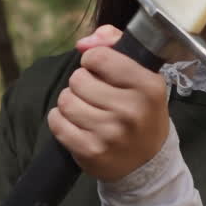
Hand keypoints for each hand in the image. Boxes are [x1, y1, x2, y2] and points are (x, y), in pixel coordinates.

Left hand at [48, 24, 168, 181]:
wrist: (147, 163)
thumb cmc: (141, 110)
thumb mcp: (141, 74)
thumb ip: (114, 44)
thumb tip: (83, 43)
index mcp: (148, 86)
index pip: (99, 57)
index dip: (93, 60)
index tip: (99, 71)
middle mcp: (132, 110)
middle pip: (78, 79)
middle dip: (81, 83)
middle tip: (94, 94)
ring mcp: (110, 134)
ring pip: (65, 101)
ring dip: (70, 101)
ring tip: (85, 108)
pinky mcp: (91, 152)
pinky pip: (57, 123)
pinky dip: (60, 120)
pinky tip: (75, 123)